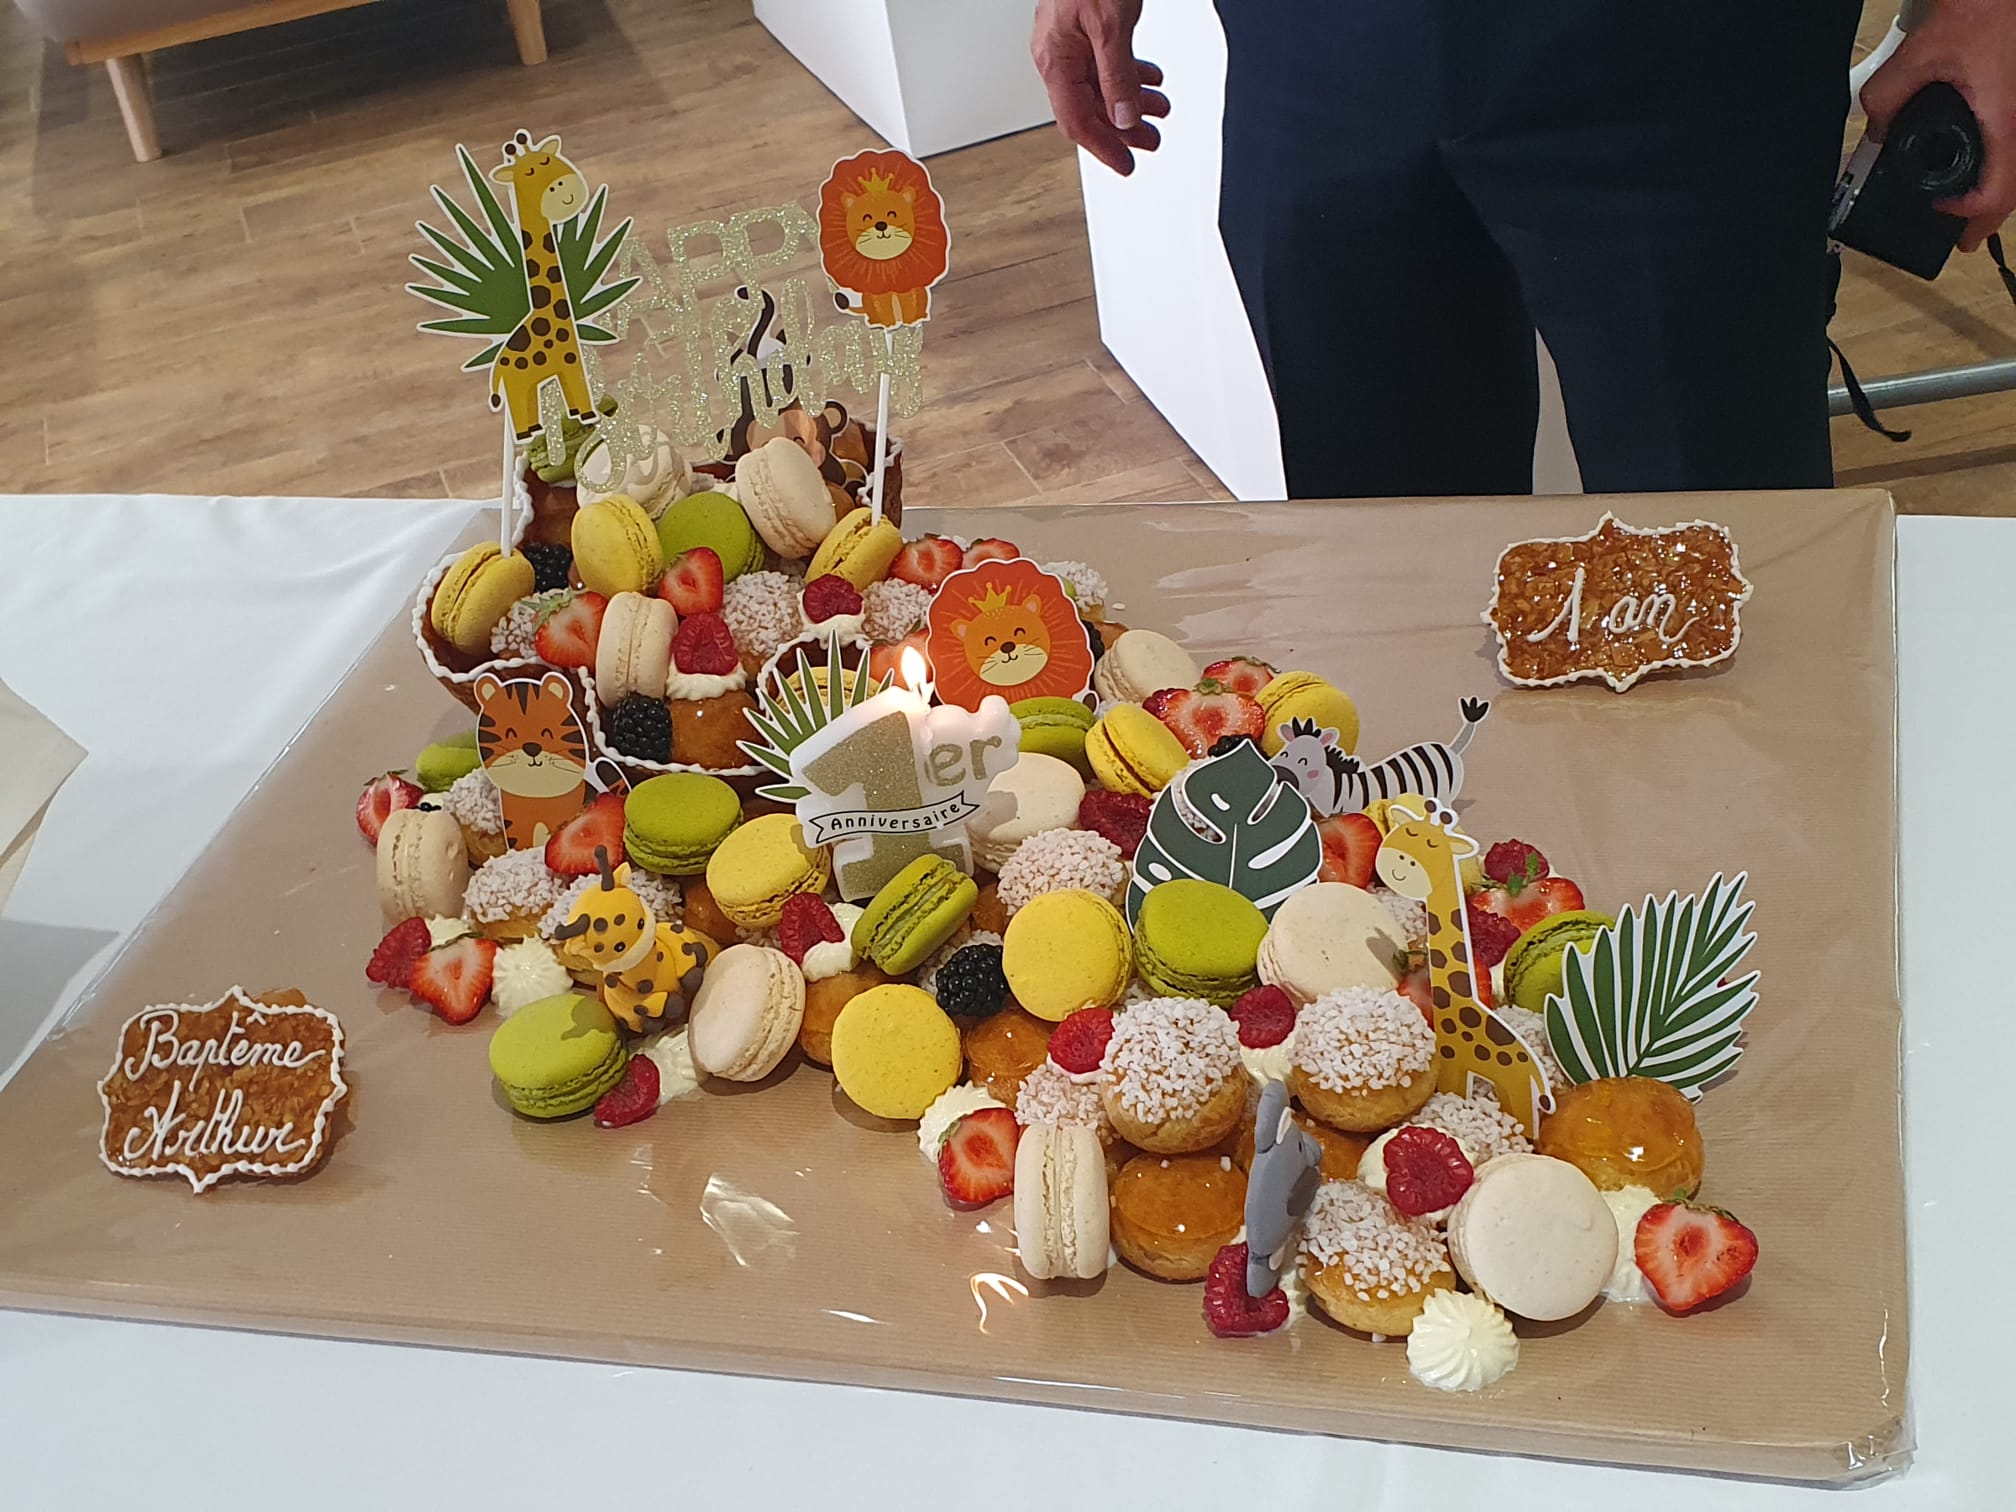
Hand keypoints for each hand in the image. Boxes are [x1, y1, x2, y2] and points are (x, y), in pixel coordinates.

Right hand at [1031, 0, 1171, 174]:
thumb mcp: (1112, 28)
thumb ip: (1117, 76)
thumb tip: (1122, 118)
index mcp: (1055, 58)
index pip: (1077, 120)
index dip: (1103, 147)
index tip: (1127, 164)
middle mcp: (1059, 53)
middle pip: (1090, 107)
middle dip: (1123, 128)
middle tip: (1151, 143)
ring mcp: (1072, 40)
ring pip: (1101, 85)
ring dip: (1131, 102)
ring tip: (1159, 112)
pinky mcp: (1087, 25)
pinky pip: (1107, 62)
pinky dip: (1130, 75)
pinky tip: (1150, 81)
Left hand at [1860, 0, 2015, 250]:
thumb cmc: (1981, 8)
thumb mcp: (1919, 54)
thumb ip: (1886, 96)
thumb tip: (1877, 130)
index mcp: (2003, 119)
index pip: (1996, 193)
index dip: (1969, 217)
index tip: (1942, 215)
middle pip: (2014, 188)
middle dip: (1986, 216)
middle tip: (1964, 234)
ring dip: (1996, 188)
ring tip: (1970, 205)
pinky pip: (2015, 144)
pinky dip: (2001, 162)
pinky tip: (1984, 162)